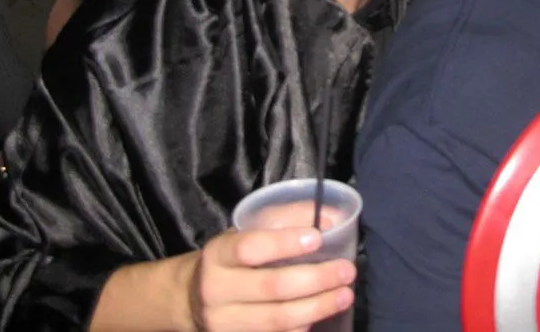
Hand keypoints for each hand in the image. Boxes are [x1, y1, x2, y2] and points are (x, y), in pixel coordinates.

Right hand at [188, 227, 355, 331]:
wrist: (193, 298)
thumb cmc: (233, 258)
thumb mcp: (249, 231)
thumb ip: (288, 218)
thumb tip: (334, 218)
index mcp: (218, 254)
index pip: (249, 248)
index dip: (284, 243)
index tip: (317, 237)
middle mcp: (216, 290)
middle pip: (271, 287)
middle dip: (316, 279)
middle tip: (346, 270)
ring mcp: (224, 322)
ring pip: (277, 319)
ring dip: (317, 307)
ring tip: (344, 295)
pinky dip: (302, 326)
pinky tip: (320, 314)